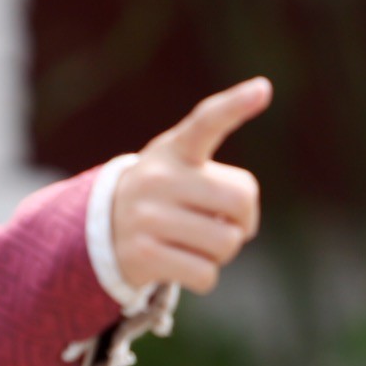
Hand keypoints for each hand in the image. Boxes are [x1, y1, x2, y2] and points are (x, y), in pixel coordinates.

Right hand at [112, 76, 269, 294]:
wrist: (102, 228)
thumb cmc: (163, 195)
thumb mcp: (181, 168)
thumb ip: (218, 180)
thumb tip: (240, 225)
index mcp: (175, 150)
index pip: (206, 121)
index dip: (235, 105)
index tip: (262, 89)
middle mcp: (159, 178)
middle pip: (241, 202)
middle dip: (243, 221)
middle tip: (224, 223)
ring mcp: (148, 217)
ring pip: (226, 243)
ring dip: (222, 251)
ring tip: (196, 242)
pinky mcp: (143, 255)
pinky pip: (206, 275)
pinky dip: (205, 276)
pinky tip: (182, 263)